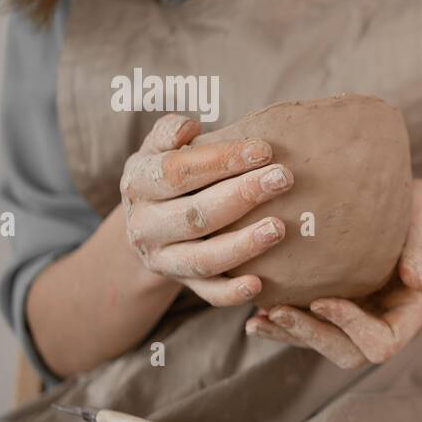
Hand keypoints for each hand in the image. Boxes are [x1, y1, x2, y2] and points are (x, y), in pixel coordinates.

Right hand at [119, 114, 293, 305]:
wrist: (147, 226)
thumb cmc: (166, 176)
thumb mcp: (157, 150)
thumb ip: (168, 133)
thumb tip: (188, 127)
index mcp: (138, 185)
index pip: (178, 171)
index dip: (221, 161)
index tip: (263, 150)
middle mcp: (145, 226)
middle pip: (196, 214)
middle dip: (242, 196)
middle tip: (283, 179)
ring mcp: (164, 259)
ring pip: (203, 258)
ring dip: (243, 245)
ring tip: (279, 228)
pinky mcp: (184, 283)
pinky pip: (208, 293)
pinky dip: (231, 293)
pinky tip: (258, 284)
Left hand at [245, 179, 421, 367]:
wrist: (417, 210)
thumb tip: (418, 282)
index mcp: (414, 313)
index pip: (384, 341)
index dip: (352, 327)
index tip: (322, 300)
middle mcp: (388, 323)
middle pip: (350, 353)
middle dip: (313, 336)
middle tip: (278, 312)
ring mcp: (364, 320)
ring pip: (327, 345)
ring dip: (292, 336)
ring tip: (258, 321)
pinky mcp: (344, 309)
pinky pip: (315, 327)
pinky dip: (286, 326)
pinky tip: (258, 317)